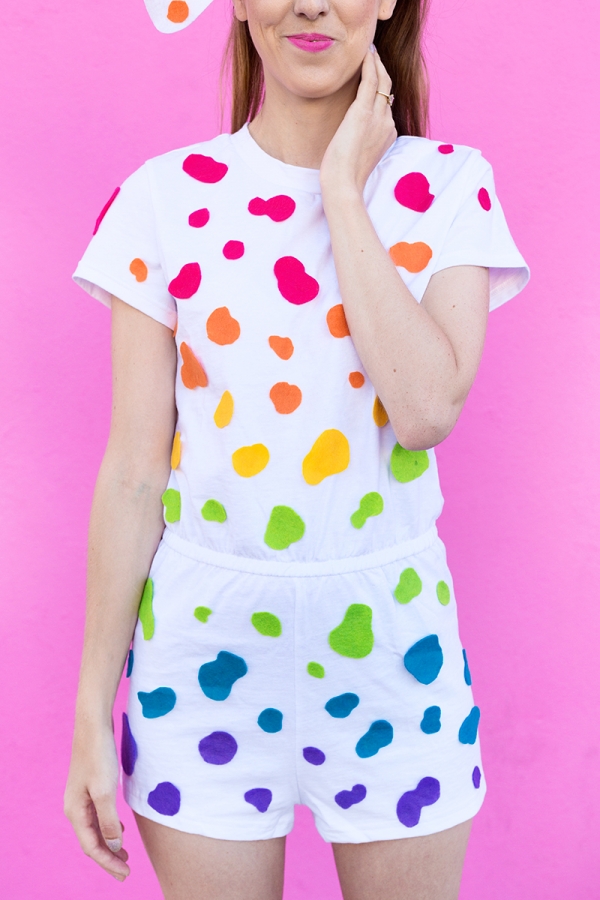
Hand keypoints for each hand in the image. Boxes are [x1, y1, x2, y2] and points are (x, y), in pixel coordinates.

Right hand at [64, 724, 129, 880]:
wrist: (93, 725)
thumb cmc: (99, 755)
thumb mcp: (105, 790)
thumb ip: (108, 819)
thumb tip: (113, 844)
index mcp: (75, 811)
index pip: (92, 846)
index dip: (108, 862)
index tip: (126, 873)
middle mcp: (75, 807)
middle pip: (92, 841)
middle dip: (108, 858)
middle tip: (126, 872)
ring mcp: (81, 797)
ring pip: (95, 829)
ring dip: (109, 844)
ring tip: (124, 856)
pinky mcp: (90, 787)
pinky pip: (98, 816)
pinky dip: (109, 827)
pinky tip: (119, 828)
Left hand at [320, 46, 396, 198]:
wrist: (344, 184)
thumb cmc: (345, 177)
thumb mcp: (357, 156)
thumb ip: (360, 141)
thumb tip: (351, 134)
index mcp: (388, 134)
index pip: (386, 105)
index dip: (381, 89)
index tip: (373, 76)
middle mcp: (388, 123)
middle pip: (388, 90)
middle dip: (382, 71)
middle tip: (372, 55)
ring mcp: (378, 117)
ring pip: (383, 81)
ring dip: (377, 63)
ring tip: (369, 50)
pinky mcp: (363, 113)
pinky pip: (371, 81)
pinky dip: (370, 64)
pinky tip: (366, 53)